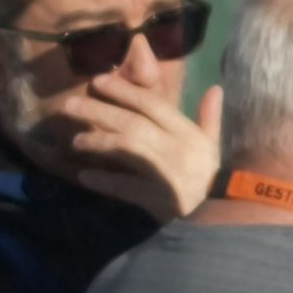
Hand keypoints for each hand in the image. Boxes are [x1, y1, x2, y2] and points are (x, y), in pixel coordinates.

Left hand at [59, 71, 223, 223]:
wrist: (223, 211)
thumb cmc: (211, 173)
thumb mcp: (213, 143)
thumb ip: (210, 116)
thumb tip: (215, 88)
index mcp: (187, 133)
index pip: (153, 104)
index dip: (124, 90)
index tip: (98, 80)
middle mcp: (176, 148)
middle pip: (132, 124)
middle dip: (99, 111)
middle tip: (69, 104)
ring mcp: (166, 173)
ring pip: (127, 149)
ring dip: (98, 142)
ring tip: (75, 141)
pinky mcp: (158, 198)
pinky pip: (127, 187)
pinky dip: (105, 182)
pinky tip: (85, 177)